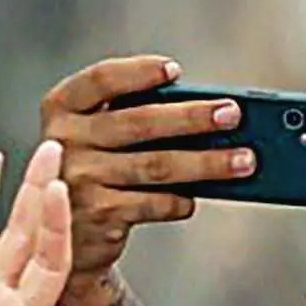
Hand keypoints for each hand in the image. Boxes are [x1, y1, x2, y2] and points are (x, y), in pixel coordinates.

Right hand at [36, 55, 250, 281]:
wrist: (61, 235)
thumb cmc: (94, 171)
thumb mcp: (96, 136)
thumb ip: (131, 118)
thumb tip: (209, 115)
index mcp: (62, 108)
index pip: (101, 79)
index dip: (139, 72)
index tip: (176, 70)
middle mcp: (64, 141)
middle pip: (139, 122)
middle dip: (192, 117)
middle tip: (233, 114)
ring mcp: (79, 180)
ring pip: (155, 166)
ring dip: (206, 163)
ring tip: (244, 160)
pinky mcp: (98, 216)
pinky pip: (153, 203)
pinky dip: (180, 201)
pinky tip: (195, 199)